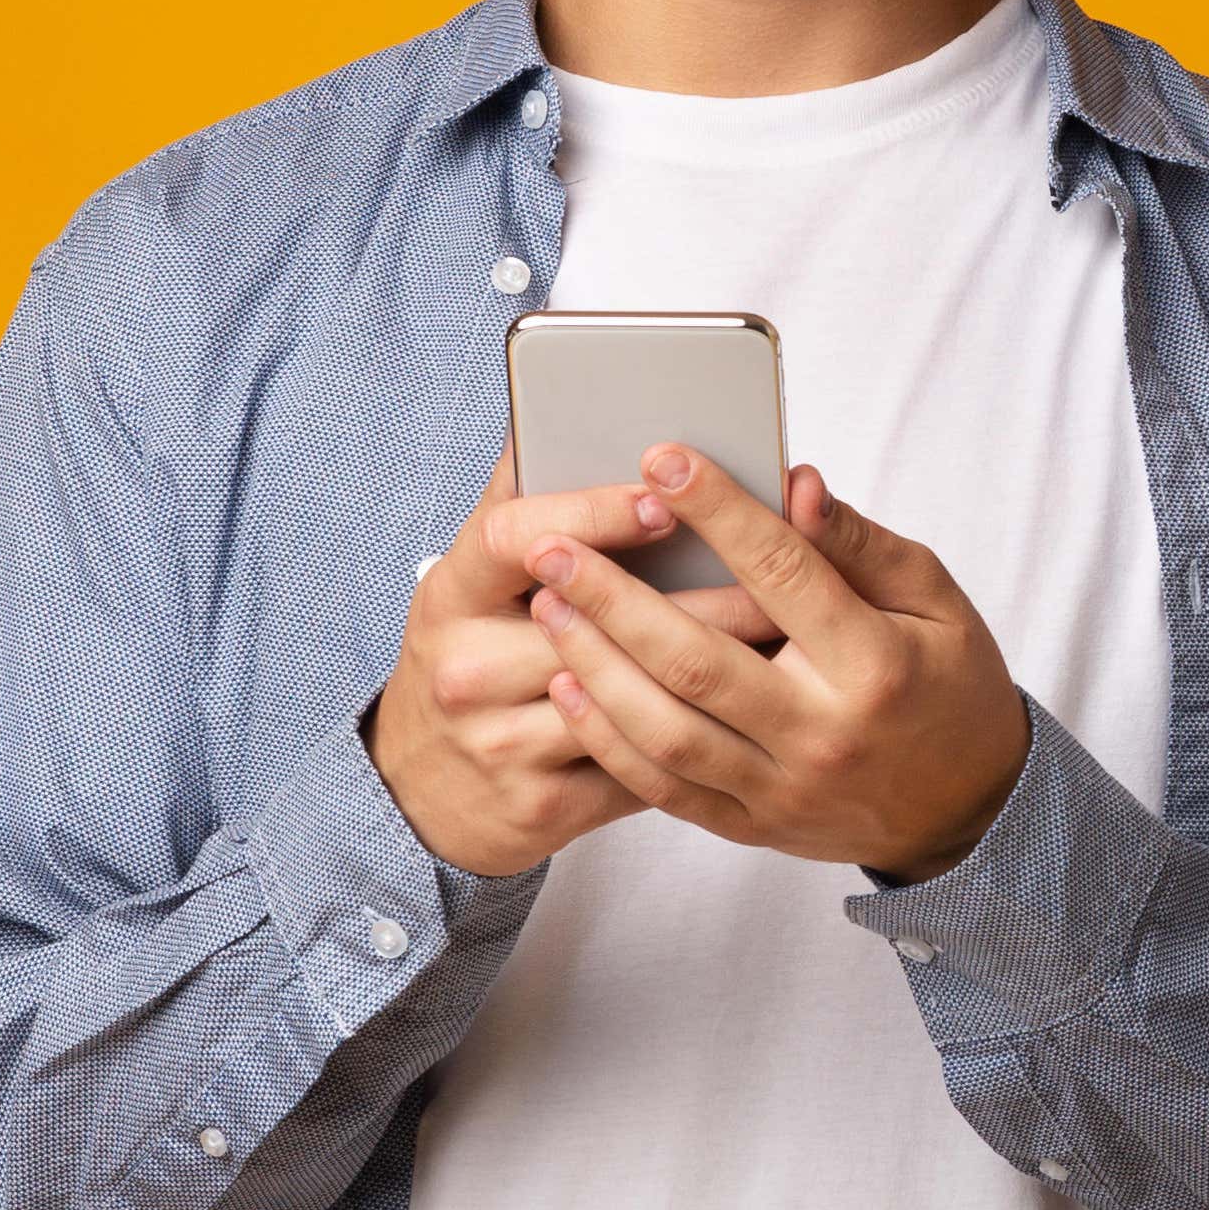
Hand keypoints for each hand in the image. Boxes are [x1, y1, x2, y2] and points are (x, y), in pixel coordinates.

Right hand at [371, 450, 785, 876]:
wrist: (418, 792)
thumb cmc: (474, 655)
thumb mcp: (475, 577)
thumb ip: (523, 496)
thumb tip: (566, 401)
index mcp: (452, 592)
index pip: (515, 536)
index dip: (593, 514)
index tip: (668, 497)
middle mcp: (468, 668)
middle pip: (597, 625)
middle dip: (703, 598)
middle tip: (782, 574)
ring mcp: (501, 743)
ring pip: (632, 702)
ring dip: (720, 671)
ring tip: (790, 637)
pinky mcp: (542, 808)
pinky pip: (640, 769)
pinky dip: (706, 736)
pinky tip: (758, 711)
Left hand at [518, 447, 1036, 879]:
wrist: (969, 810)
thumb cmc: (948, 683)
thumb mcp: (935, 600)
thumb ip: (859, 544)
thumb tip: (793, 483)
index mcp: (877, 663)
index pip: (785, 574)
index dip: (719, 512)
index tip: (661, 457)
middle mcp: (825, 732)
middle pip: (699, 661)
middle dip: (615, 598)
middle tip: (552, 544)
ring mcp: (785, 788)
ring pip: (667, 730)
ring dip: (596, 666)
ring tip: (548, 606)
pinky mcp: (755, 826)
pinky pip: (664, 788)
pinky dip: (609, 738)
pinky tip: (569, 687)